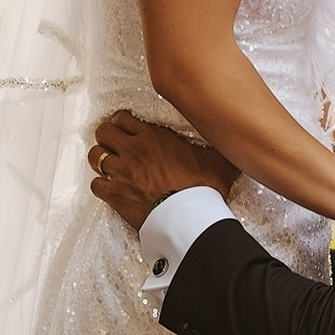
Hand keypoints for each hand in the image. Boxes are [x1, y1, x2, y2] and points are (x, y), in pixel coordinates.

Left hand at [89, 110, 235, 231]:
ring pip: (96, 156)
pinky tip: (109, 188)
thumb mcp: (219, 161)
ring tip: (109, 165)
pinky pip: (96, 185)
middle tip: (113, 144)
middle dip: (106, 137)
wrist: (190, 216)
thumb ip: (221, 148)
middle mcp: (133, 150)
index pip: (123, 118)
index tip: (125, 127)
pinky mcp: (115, 194)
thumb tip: (237, 144)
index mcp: (153, 137)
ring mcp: (122, 172)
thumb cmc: (203, 188)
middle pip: (104, 132)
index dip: (121, 122)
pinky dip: (100, 186)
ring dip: (101, 160)